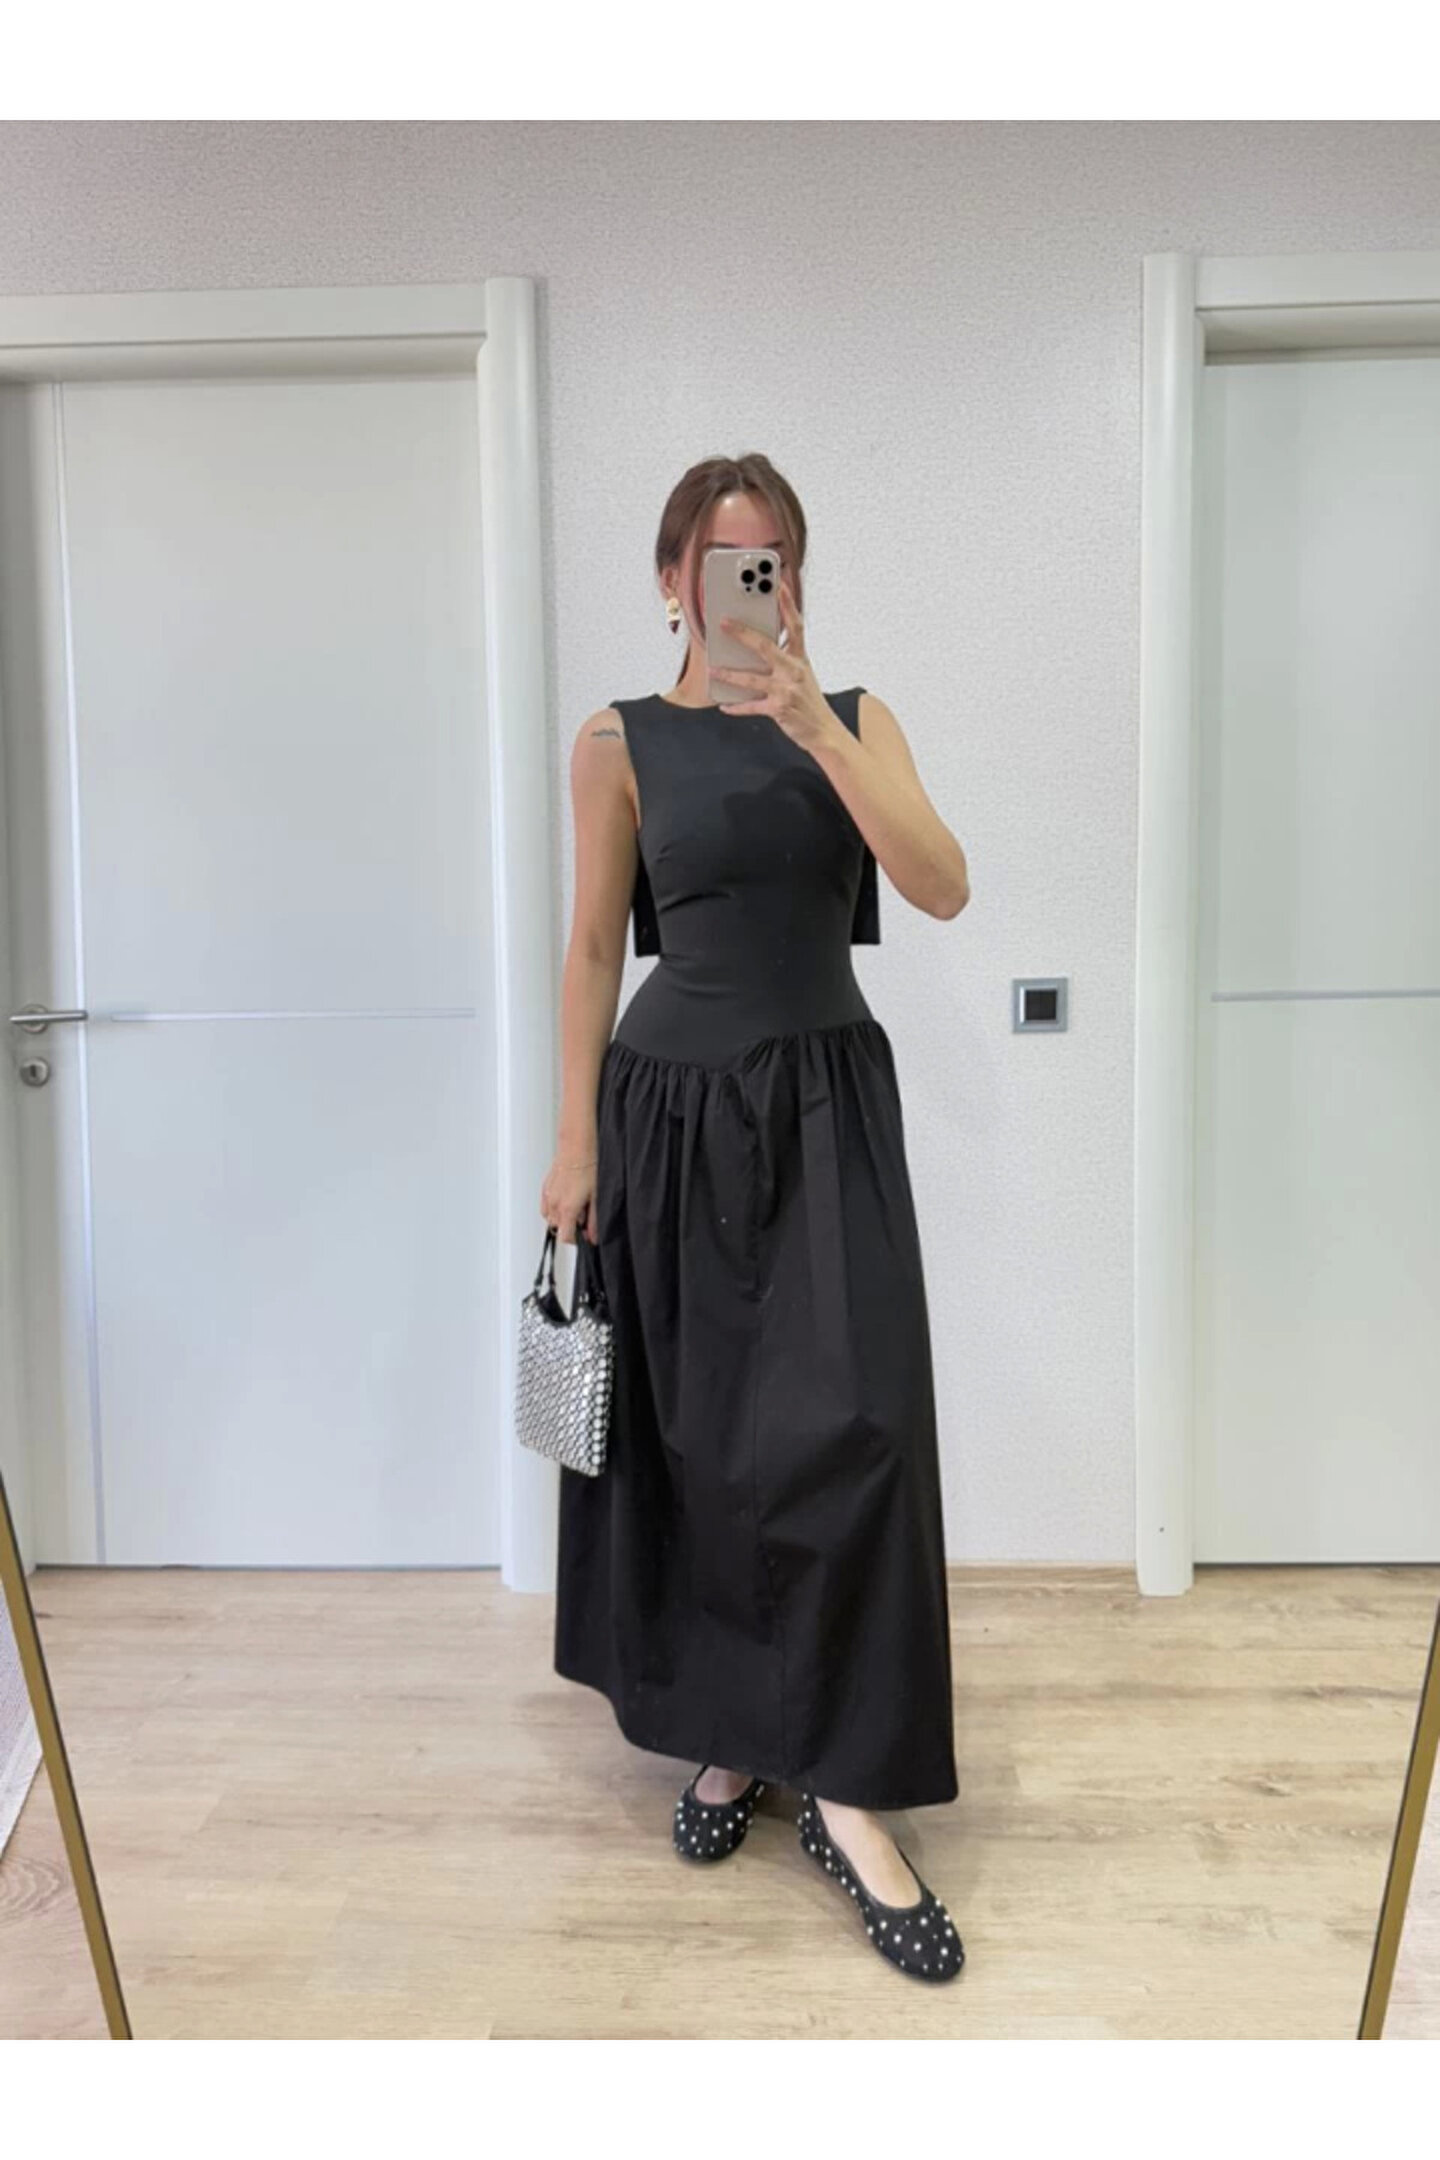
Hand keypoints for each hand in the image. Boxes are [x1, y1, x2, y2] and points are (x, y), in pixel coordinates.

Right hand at [541, 1149, 598, 1243]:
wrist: (577, 1148)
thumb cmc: (588, 1169)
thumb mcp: (596, 1198)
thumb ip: (593, 1221)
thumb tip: (592, 1237)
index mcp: (567, 1209)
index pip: (564, 1237)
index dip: (575, 1240)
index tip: (583, 1235)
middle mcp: (554, 1205)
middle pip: (558, 1228)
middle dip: (570, 1227)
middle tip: (583, 1216)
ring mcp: (547, 1196)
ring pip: (551, 1218)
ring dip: (561, 1217)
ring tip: (575, 1205)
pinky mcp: (545, 1188)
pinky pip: (546, 1206)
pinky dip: (554, 1207)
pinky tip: (566, 1198)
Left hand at [708, 580, 837, 747]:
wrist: (823, 731)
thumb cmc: (809, 700)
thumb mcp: (802, 674)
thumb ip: (784, 659)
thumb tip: (755, 647)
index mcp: (801, 659)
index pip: (795, 626)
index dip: (787, 605)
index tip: (778, 586)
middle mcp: (794, 671)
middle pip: (765, 646)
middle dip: (742, 633)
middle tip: (723, 622)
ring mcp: (786, 690)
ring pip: (751, 679)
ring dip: (729, 674)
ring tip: (712, 669)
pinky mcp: (779, 709)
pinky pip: (751, 706)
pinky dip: (736, 707)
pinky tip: (724, 705)